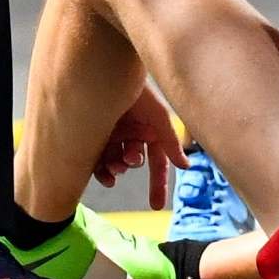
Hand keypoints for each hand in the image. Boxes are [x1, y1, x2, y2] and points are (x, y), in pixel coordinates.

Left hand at [91, 86, 187, 208]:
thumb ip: (171, 141)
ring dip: (117, 169)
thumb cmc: (134, 90)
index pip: (157, 162)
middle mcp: (130, 134)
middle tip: (129, 158)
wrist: (102, 73)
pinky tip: (106, 174)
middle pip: (134, 162)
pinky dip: (103, 172)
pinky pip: (98, 163)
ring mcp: (110, 136)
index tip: (156, 206)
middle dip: (131, 164)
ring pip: (116, 164)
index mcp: (148, 130)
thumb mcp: (157, 116)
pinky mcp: (92, 137)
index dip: (157, 184)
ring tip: (115, 165)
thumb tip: (186, 165)